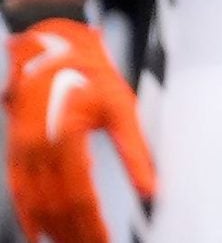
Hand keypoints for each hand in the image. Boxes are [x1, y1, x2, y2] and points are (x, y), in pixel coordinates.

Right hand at [8, 18, 153, 242]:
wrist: (49, 50)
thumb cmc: (87, 73)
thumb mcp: (121, 108)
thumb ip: (135, 152)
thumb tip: (152, 187)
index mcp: (65, 138)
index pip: (80, 196)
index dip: (92, 225)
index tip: (105, 242)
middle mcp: (38, 149)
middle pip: (57, 207)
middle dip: (75, 233)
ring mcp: (22, 152)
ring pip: (36, 205)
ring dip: (55, 230)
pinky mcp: (15, 152)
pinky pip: (19, 192)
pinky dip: (29, 216)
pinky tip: (39, 233)